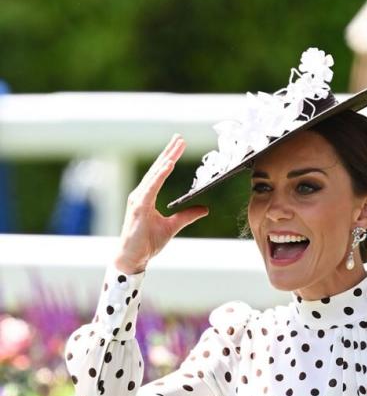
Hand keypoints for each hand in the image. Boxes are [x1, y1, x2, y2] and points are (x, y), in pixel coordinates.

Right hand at [114, 136, 207, 275]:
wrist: (133, 257)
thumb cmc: (147, 242)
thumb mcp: (172, 227)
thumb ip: (187, 216)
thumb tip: (204, 209)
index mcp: (148, 196)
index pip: (160, 173)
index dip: (170, 158)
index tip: (179, 145)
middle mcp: (141, 194)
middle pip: (157, 169)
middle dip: (169, 153)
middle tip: (179, 138)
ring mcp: (138, 199)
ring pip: (154, 175)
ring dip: (165, 160)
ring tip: (176, 148)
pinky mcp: (138, 208)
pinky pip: (150, 188)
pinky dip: (159, 177)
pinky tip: (167, 166)